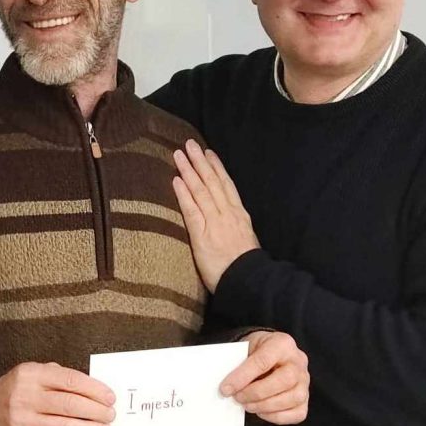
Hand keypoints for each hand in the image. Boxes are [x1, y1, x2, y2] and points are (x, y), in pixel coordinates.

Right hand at [0, 362, 116, 425]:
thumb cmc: (19, 390)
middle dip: (97, 411)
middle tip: (110, 415)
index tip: (110, 397)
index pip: (71, 381)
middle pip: (71, 405)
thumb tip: (95, 390)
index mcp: (31, 374)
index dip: (95, 390)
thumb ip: (60, 376)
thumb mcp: (35, 373)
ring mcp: (22, 422)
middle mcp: (25, 397)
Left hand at [172, 139, 259, 292]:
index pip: (226, 186)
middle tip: (190, 144)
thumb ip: (236, 227)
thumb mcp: (246, 240)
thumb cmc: (246, 267)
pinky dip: (184, 194)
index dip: (216, 168)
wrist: (249, 281)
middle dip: (201, 161)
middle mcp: (228, 214)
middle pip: (213, 182)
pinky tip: (176, 180)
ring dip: (189, 170)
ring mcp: (215, 223)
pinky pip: (191, 210)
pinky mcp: (202, 236)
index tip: (208, 153)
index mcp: (240, 215)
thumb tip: (227, 221)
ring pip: (201, 191)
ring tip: (179, 154)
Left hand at [220, 331, 308, 425]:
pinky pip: (297, 413)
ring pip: (293, 398)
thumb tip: (227, 387)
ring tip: (247, 405)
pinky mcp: (306, 399)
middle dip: (257, 393)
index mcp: (282, 343)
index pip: (264, 360)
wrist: (269, 354)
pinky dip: (277, 417)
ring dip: (266, 406)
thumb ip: (238, 363)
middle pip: (285, 380)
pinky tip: (261, 411)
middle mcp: (298, 361)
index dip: (242, 377)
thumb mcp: (246, 347)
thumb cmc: (256, 351)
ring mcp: (305, 381)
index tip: (226, 389)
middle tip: (238, 398)